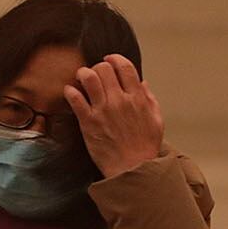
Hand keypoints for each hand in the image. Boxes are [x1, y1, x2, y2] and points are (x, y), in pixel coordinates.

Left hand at [66, 53, 163, 177]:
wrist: (133, 170)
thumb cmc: (145, 148)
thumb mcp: (157, 121)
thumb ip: (150, 99)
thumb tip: (142, 83)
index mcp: (137, 99)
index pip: (124, 66)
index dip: (114, 58)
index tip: (109, 60)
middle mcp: (120, 101)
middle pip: (104, 68)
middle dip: (98, 67)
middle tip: (96, 74)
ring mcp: (103, 111)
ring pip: (88, 77)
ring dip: (83, 74)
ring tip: (82, 79)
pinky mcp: (88, 122)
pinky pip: (74, 98)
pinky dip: (70, 91)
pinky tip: (71, 93)